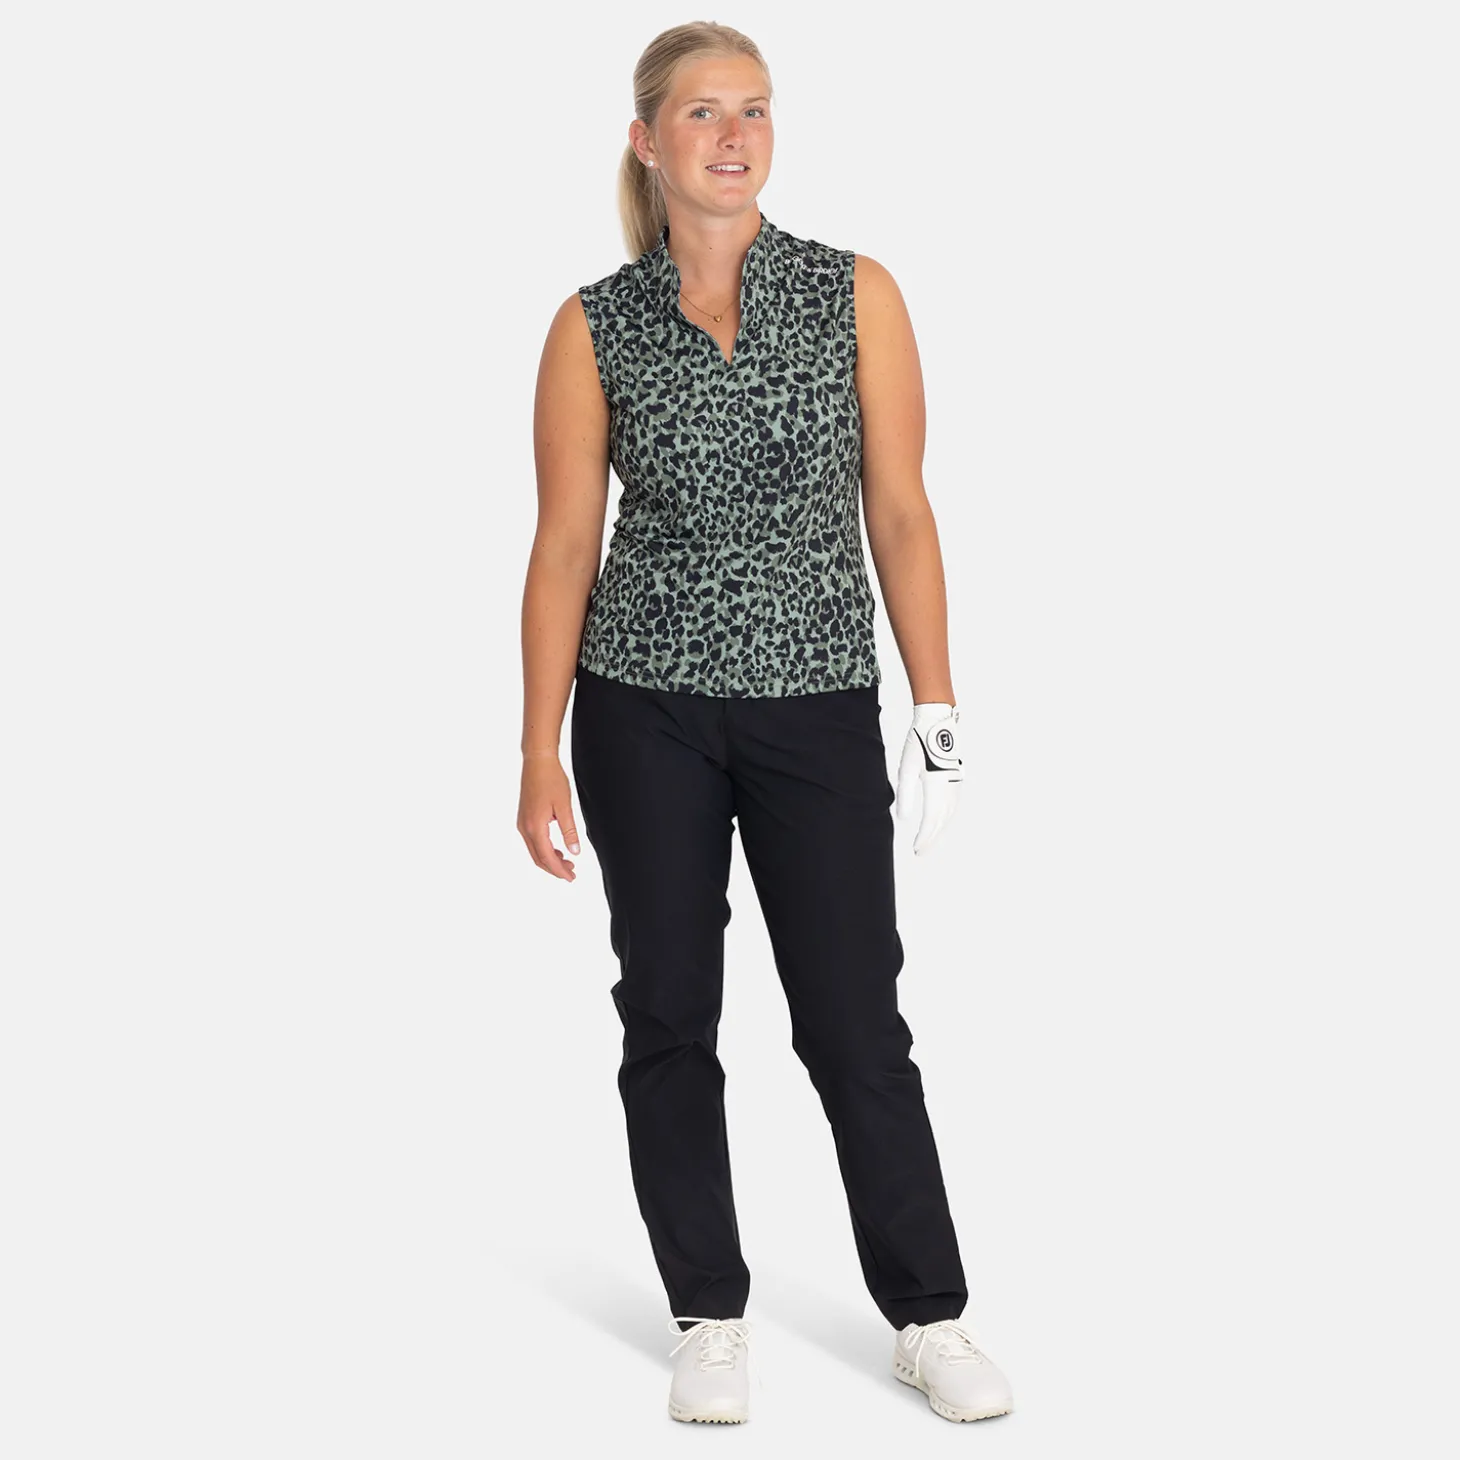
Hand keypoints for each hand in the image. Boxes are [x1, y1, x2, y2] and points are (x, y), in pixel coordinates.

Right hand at [517, 753, 580, 880]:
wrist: (537, 762)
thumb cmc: (552, 780)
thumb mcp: (565, 807)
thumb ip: (569, 831)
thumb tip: (574, 852)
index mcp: (535, 826)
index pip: (547, 857)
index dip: (559, 870)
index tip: (571, 877)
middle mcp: (525, 828)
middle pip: (538, 858)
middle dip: (554, 869)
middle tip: (571, 874)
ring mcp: (522, 823)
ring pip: (534, 851)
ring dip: (549, 860)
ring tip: (567, 863)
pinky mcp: (523, 818)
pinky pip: (532, 841)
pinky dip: (544, 850)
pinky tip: (557, 849)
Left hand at [895, 702, 962, 855]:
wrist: (937, 721)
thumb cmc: (918, 742)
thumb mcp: (906, 767)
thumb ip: (905, 794)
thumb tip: (904, 818)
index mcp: (936, 782)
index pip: (931, 817)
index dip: (924, 836)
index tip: (916, 849)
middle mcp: (949, 785)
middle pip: (942, 820)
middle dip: (931, 838)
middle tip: (920, 852)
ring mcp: (956, 782)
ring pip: (949, 814)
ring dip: (939, 830)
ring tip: (928, 841)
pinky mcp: (957, 779)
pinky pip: (954, 805)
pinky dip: (946, 818)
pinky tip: (940, 823)